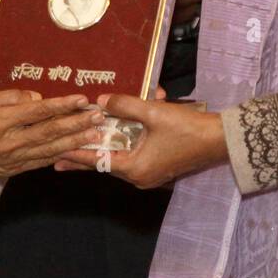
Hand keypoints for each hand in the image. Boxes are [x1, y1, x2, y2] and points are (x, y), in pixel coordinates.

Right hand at [0, 90, 102, 176]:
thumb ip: (9, 97)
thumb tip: (37, 97)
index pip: (36, 112)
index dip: (61, 105)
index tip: (81, 99)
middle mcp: (9, 141)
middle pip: (48, 132)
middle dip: (76, 123)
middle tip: (97, 116)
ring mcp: (13, 158)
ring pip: (49, 149)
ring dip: (75, 141)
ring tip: (95, 133)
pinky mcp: (15, 169)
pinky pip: (42, 162)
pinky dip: (61, 155)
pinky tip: (77, 149)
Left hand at [53, 93, 226, 188]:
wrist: (221, 139)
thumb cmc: (187, 128)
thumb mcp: (153, 112)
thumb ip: (125, 105)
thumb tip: (100, 101)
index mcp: (135, 168)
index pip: (97, 161)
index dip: (76, 155)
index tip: (56, 153)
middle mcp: (140, 176)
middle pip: (105, 163)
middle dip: (84, 155)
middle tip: (58, 155)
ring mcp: (150, 174)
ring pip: (119, 159)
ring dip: (104, 148)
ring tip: (80, 145)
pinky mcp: (159, 167)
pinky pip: (132, 157)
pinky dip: (121, 147)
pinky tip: (113, 137)